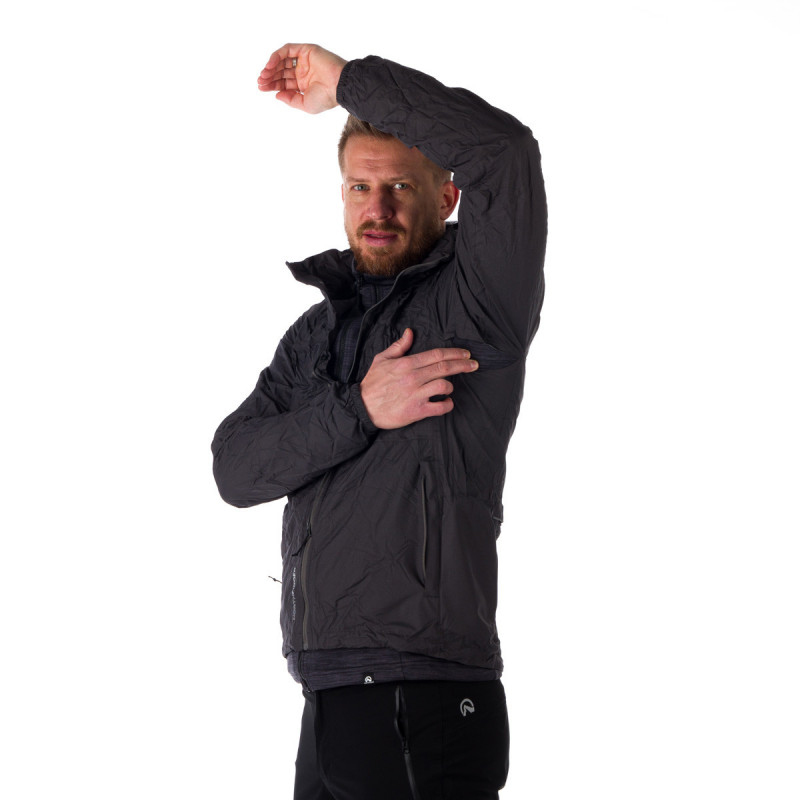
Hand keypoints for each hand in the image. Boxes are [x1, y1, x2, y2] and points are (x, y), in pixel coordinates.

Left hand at [258, 43, 346, 113]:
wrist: (340, 86)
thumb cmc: (327, 98)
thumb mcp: (305, 104)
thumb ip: (290, 99)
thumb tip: (277, 95)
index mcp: (304, 84)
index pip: (284, 82)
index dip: (272, 85)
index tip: (262, 88)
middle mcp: (304, 71)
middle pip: (281, 71)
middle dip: (269, 76)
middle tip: (260, 82)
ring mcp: (305, 60)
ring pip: (282, 60)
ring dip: (271, 66)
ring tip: (264, 75)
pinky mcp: (306, 50)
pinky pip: (287, 50)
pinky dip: (277, 56)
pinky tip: (270, 65)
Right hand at [360, 329, 478, 429]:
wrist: (362, 407)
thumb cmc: (372, 384)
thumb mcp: (381, 359)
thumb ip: (398, 346)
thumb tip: (410, 332)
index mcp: (406, 363)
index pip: (436, 355)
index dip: (455, 353)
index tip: (466, 354)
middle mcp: (413, 377)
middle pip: (445, 368)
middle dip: (463, 365)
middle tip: (474, 365)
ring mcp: (415, 394)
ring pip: (444, 386)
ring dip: (451, 387)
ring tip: (449, 388)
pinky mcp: (416, 411)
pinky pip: (440, 407)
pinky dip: (447, 404)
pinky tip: (446, 402)